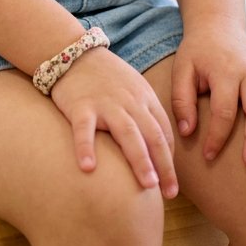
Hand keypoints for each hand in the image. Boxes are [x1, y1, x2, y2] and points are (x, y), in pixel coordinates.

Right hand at [50, 47, 177, 196]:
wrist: (75, 52)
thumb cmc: (106, 77)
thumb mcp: (133, 89)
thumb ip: (146, 114)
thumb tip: (159, 150)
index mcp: (144, 97)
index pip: (163, 131)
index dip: (169, 158)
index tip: (171, 183)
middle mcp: (129, 101)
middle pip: (152, 134)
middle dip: (164, 165)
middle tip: (169, 192)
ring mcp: (105, 103)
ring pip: (127, 132)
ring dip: (140, 159)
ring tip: (148, 184)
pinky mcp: (80, 105)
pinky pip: (84, 128)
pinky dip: (86, 147)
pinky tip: (89, 168)